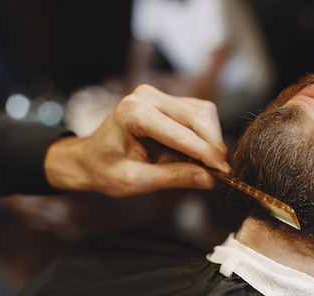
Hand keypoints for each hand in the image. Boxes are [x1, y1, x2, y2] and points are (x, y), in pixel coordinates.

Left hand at [44, 84, 229, 196]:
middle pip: (198, 116)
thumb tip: (209, 179)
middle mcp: (146, 97)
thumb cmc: (105, 170)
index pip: (181, 133)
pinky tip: (200, 154)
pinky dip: (206, 134)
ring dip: (212, 139)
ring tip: (210, 165)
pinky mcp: (168, 100)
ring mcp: (157, 95)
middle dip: (214, 145)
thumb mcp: (135, 181)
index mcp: (133, 113)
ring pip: (203, 112)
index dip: (206, 153)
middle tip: (222, 172)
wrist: (89, 157)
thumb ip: (173, 178)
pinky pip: (199, 113)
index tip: (225, 172)